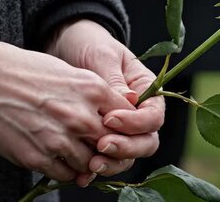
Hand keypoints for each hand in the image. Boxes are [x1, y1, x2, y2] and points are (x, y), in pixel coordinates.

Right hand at [0, 42, 134, 185]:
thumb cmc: (25, 71)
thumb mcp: (70, 73)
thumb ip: (95, 96)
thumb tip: (113, 115)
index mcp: (93, 90)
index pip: (130, 119)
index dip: (127, 129)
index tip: (119, 132)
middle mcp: (81, 116)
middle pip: (113, 146)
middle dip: (111, 151)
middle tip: (102, 152)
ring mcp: (59, 138)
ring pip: (90, 165)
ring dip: (87, 164)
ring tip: (78, 156)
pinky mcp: (36, 156)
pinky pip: (64, 174)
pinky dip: (66, 171)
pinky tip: (59, 160)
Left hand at [46, 20, 164, 174]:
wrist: (66, 47)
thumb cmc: (89, 45)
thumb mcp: (102, 56)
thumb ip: (115, 81)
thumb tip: (130, 102)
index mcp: (146, 90)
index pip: (153, 116)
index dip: (135, 123)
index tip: (109, 118)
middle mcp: (139, 113)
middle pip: (146, 142)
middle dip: (126, 148)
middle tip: (101, 146)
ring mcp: (122, 129)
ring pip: (129, 156)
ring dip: (113, 162)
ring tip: (90, 164)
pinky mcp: (102, 138)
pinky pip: (107, 159)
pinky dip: (97, 168)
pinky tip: (81, 174)